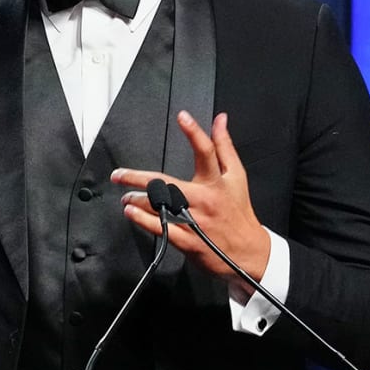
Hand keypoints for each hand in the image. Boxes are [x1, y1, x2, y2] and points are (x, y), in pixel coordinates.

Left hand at [112, 112, 268, 279]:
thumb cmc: (239, 212)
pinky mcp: (189, 241)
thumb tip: (220, 119)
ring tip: (126, 196)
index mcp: (217, 182)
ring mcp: (195, 221)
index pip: (207, 152)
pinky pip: (162, 228)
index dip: (195, 132)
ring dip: (137, 200)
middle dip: (138, 178)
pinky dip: (144, 220)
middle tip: (119, 175)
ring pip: (161, 207)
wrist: (249, 252)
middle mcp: (205, 199)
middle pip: (167, 184)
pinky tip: (131, 212)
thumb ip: (225, 146)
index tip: (182, 116)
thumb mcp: (237, 176)